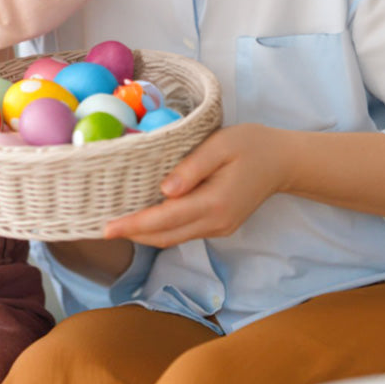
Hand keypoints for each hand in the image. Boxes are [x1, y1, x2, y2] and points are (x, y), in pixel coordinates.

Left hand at [103, 124, 289, 246]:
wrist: (283, 161)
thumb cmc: (250, 145)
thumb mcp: (220, 145)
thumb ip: (192, 168)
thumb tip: (164, 190)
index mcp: (214, 203)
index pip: (165, 219)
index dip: (134, 224)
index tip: (107, 228)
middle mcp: (216, 222)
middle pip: (166, 236)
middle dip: (133, 234)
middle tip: (101, 228)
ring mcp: (219, 227)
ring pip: (174, 237)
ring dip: (145, 234)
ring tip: (118, 224)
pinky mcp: (220, 225)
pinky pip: (184, 232)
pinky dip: (161, 229)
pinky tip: (145, 217)